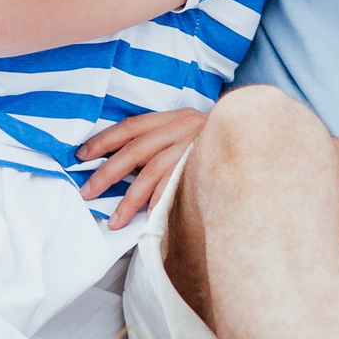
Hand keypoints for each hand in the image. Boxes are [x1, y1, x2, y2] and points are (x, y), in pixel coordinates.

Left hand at [76, 107, 206, 230]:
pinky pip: (177, 186)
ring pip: (152, 172)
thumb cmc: (217, 140)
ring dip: (130, 199)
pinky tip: (147, 220)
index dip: (103, 140)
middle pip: (134, 150)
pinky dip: (160, 202)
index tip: (81, 155)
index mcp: (173, 117)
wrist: (258, 135)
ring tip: (114, 221)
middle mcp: (181, 127)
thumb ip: (163, 139)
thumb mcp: (189, 129)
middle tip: (87, 192)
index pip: (130, 126)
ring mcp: (194, 146)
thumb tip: (128, 160)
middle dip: (107, 173)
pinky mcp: (205, 166)